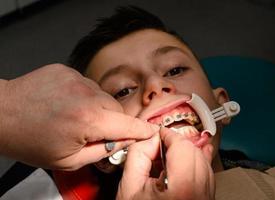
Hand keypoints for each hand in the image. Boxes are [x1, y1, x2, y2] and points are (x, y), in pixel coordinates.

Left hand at [0, 64, 158, 169]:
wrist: (1, 114)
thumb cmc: (30, 140)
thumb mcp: (68, 160)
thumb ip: (102, 151)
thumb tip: (124, 142)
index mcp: (88, 120)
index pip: (128, 125)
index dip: (142, 130)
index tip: (150, 131)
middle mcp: (86, 95)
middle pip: (117, 109)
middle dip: (113, 122)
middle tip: (96, 132)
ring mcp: (77, 79)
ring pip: (104, 96)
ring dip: (98, 108)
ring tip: (77, 117)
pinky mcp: (68, 70)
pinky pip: (88, 85)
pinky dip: (85, 96)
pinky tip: (69, 104)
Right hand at [116, 128, 214, 199]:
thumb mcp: (129, 187)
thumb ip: (138, 155)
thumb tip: (151, 137)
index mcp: (181, 188)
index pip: (182, 146)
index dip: (168, 135)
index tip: (159, 133)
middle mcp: (201, 192)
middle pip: (194, 150)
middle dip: (176, 143)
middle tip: (160, 147)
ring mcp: (207, 196)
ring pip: (203, 159)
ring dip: (186, 152)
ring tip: (167, 160)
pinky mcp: (208, 198)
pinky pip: (207, 171)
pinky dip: (195, 162)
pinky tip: (183, 162)